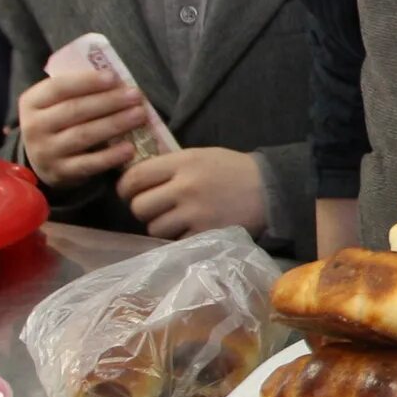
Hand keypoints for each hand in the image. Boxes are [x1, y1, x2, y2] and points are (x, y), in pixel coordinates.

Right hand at [19, 68, 150, 186]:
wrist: (42, 162)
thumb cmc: (58, 123)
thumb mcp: (56, 104)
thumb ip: (77, 91)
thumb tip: (117, 79)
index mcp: (31, 102)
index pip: (59, 87)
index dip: (87, 81)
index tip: (114, 77)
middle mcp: (33, 127)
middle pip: (74, 110)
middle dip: (109, 101)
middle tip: (135, 96)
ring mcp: (45, 152)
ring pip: (83, 135)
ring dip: (115, 124)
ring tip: (139, 115)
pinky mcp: (60, 173)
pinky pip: (88, 164)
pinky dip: (110, 156)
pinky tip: (130, 148)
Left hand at [118, 147, 268, 240]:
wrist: (271, 189)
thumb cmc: (232, 169)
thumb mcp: (199, 155)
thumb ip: (169, 165)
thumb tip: (134, 176)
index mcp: (182, 162)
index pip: (134, 177)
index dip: (124, 188)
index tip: (129, 193)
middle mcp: (185, 187)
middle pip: (140, 206)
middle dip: (143, 209)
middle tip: (156, 208)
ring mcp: (195, 213)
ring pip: (154, 227)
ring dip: (161, 226)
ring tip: (177, 220)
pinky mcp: (207, 234)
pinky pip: (175, 241)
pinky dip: (179, 238)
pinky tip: (191, 229)